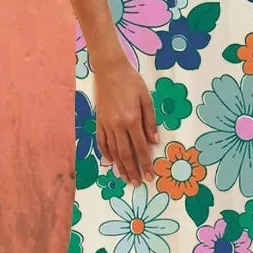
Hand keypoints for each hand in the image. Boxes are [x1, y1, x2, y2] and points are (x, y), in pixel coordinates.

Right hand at [94, 61, 157, 186]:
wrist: (109, 69)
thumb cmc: (131, 81)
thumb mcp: (146, 98)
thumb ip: (150, 121)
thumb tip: (154, 141)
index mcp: (132, 120)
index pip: (140, 147)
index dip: (145, 163)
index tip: (149, 176)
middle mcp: (118, 125)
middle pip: (126, 154)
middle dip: (133, 170)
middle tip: (137, 183)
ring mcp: (106, 124)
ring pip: (113, 151)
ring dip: (120, 166)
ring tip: (126, 178)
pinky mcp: (98, 121)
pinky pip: (101, 141)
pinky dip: (106, 153)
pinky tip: (111, 162)